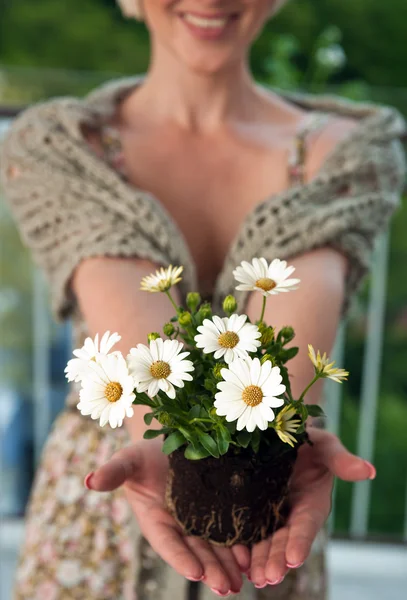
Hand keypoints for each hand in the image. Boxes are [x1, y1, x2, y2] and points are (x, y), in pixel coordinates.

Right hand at [86, 439, 249, 595]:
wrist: (170, 438)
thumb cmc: (144, 453)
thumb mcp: (128, 459)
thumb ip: (113, 472)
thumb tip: (89, 481)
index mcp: (156, 520)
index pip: (168, 543)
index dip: (181, 558)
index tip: (195, 573)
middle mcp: (179, 524)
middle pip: (196, 551)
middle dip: (211, 569)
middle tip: (225, 587)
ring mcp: (200, 519)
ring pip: (215, 546)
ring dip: (227, 564)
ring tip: (241, 581)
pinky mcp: (219, 509)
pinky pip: (230, 529)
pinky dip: (239, 544)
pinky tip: (251, 557)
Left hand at [248, 428, 375, 586]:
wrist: (279, 432)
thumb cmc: (308, 440)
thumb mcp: (324, 446)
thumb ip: (340, 460)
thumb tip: (368, 470)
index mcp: (311, 503)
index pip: (306, 525)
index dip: (301, 541)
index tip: (294, 559)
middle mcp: (290, 514)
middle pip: (283, 540)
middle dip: (276, 559)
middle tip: (267, 577)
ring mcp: (268, 514)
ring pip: (264, 541)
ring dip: (259, 560)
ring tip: (253, 576)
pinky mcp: (249, 509)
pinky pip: (244, 529)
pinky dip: (240, 546)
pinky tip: (234, 559)